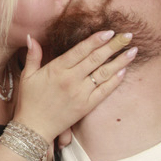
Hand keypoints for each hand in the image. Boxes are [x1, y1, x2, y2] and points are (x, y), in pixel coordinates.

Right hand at [14, 30, 136, 142]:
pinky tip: (124, 71)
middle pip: (96, 59)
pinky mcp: (86, 106)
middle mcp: (71, 80)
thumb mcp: (27, 75)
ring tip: (133, 50)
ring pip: (104, 74)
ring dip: (120, 61)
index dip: (96, 40)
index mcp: (57, 69)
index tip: (110, 31)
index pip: (81, 50)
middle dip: (114, 46)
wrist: (33, 128)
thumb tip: (30, 37)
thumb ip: (32, 55)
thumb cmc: (30, 101)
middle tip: (127, 36)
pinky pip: (104, 91)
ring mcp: (80, 93)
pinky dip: (115, 81)